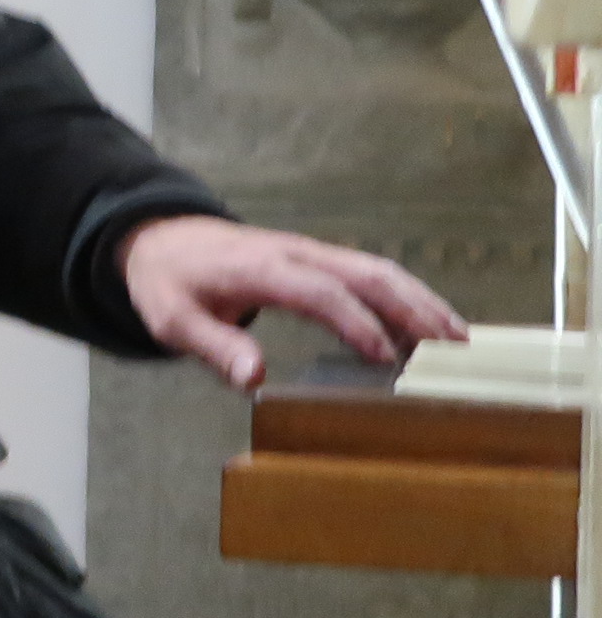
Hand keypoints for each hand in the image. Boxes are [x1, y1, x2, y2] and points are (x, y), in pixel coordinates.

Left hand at [121, 216, 468, 392]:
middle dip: (413, 308)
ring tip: (457, 340)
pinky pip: (369, 272)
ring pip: (378, 269)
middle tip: (452, 349)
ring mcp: (311, 251)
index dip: (357, 323)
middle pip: (366, 274)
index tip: (387, 358)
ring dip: (420, 300)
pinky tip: (427, 323)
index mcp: (261, 268)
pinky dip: (405, 294)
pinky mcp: (318, 257)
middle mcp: (296, 253)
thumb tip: (254, 378)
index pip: (321, 292)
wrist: (161, 239)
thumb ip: (214, 347)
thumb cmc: (169, 283)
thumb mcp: (173, 320)